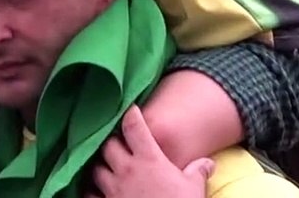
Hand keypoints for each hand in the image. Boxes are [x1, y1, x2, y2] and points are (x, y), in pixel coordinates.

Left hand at [90, 106, 213, 197]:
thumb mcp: (194, 188)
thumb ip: (198, 171)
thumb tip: (208, 163)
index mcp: (149, 159)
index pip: (133, 127)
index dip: (130, 114)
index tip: (131, 110)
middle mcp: (127, 170)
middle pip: (108, 144)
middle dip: (111, 141)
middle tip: (117, 142)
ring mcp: (114, 188)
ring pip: (96, 168)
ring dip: (100, 165)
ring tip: (105, 165)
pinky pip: (90, 193)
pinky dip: (92, 190)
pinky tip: (96, 189)